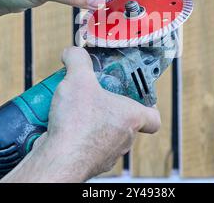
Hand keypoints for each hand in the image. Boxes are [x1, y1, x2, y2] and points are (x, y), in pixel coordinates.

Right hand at [0, 47, 160, 182]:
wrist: (60, 158)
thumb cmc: (78, 123)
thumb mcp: (78, 78)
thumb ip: (78, 59)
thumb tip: (72, 52)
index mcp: (131, 118)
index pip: (153, 117)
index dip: (148, 106)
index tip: (138, 97)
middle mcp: (124, 139)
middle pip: (124, 121)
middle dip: (108, 108)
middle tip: (94, 95)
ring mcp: (107, 153)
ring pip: (104, 134)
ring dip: (91, 122)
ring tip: (73, 108)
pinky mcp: (87, 161)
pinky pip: (85, 144)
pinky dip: (76, 135)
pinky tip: (61, 124)